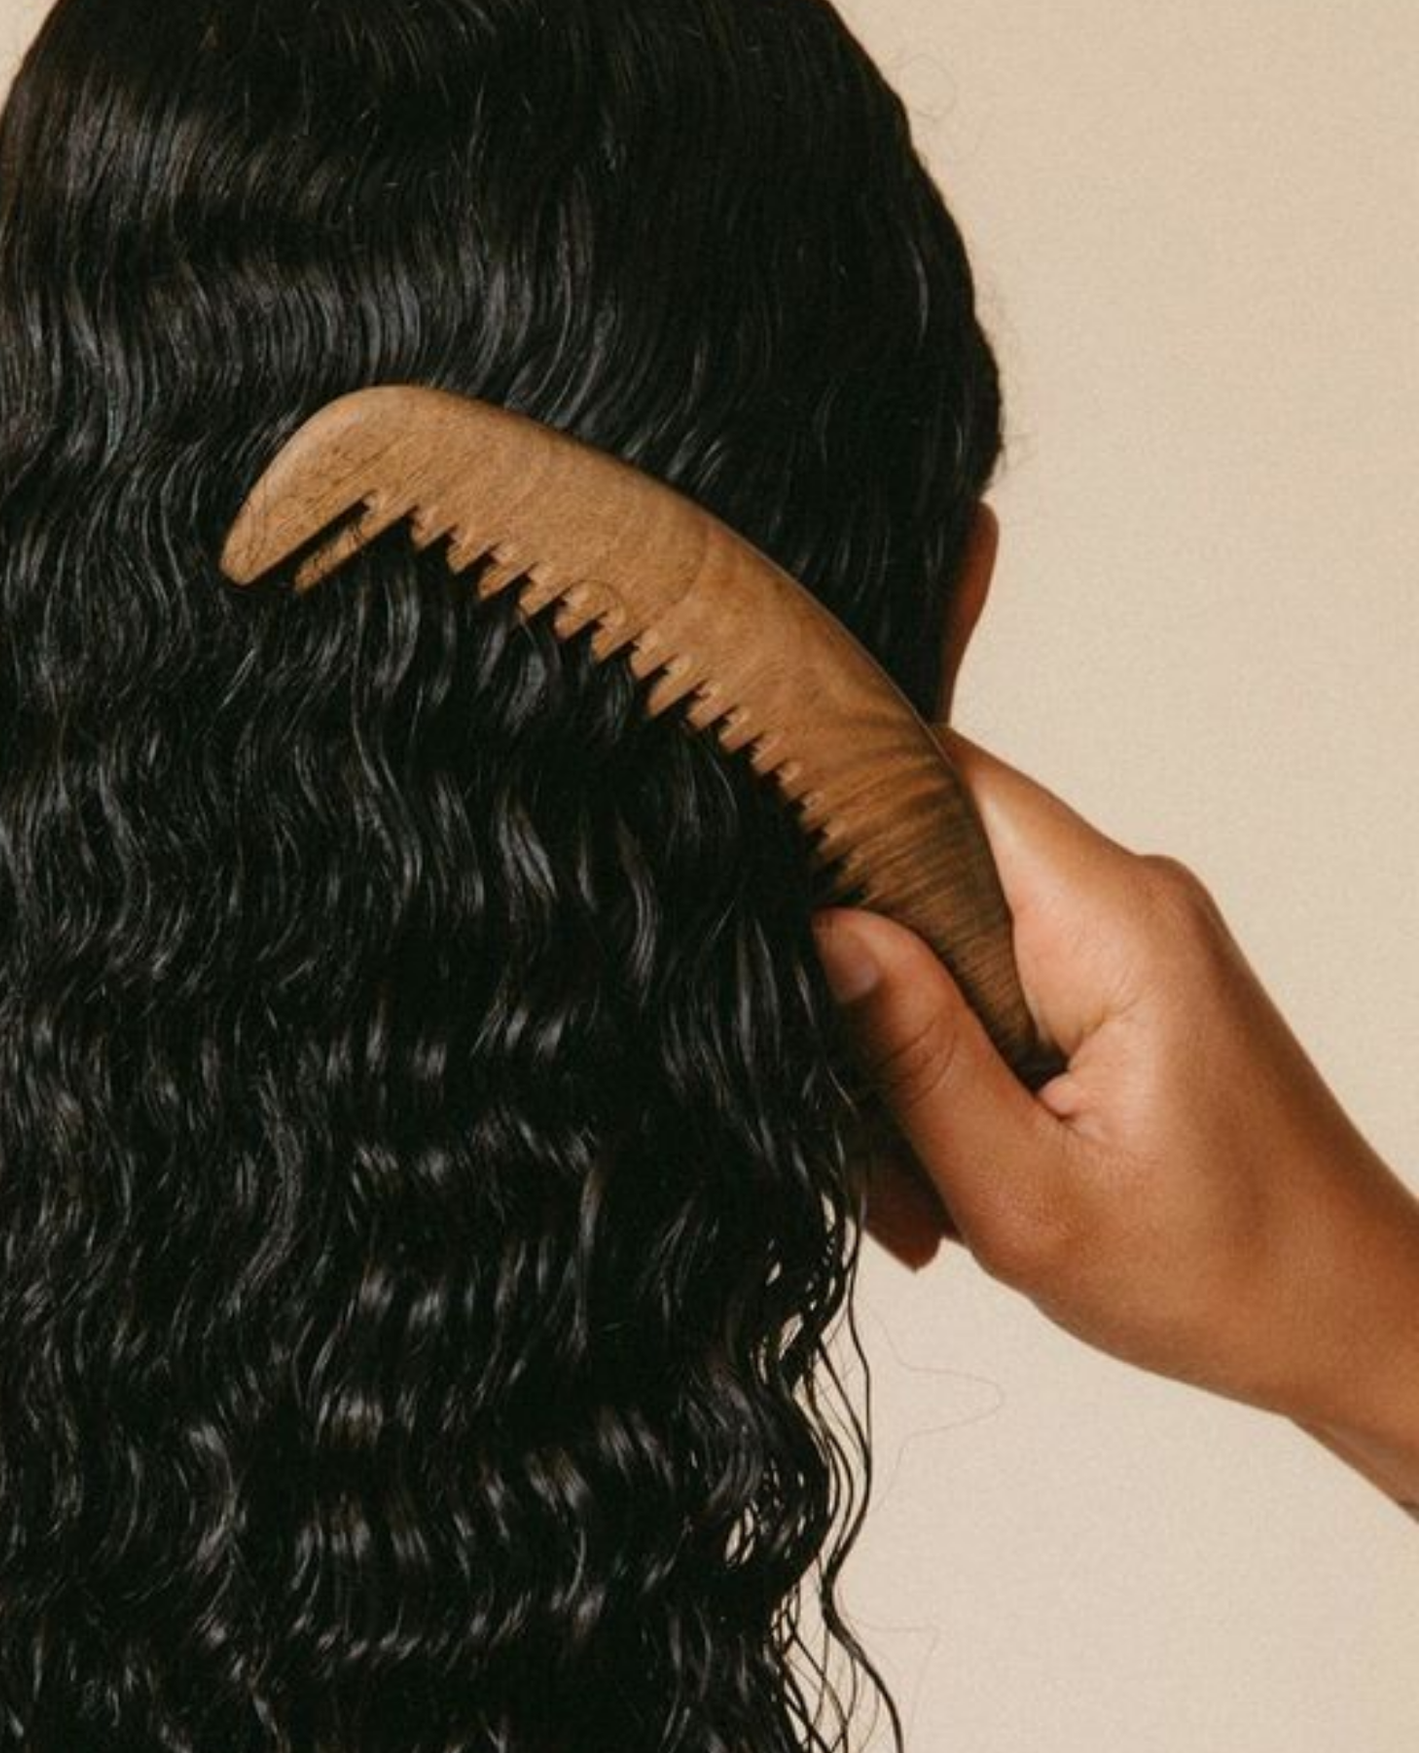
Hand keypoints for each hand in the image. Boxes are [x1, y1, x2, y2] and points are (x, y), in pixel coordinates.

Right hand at [810, 727, 1418, 1511]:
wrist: (1355, 1321)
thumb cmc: (1222, 1277)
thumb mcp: (1027, 1194)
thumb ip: (913, 1054)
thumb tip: (817, 928)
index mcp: (1113, 921)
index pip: (937, 776)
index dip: (825, 796)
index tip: (742, 873)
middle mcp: (1122, 898)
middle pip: (924, 866)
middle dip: (858, 986)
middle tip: (848, 1124)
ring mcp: (1121, 935)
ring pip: (943, 938)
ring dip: (902, 1050)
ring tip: (919, 1187)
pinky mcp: (1114, 978)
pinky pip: (987, 982)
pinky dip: (948, 1066)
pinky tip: (951, 1168)